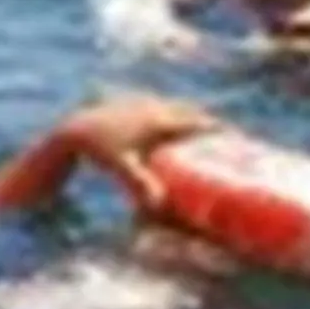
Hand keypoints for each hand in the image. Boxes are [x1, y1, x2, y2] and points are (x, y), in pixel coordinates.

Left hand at [62, 95, 219, 213]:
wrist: (72, 131)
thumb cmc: (99, 150)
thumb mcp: (121, 167)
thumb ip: (140, 184)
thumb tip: (159, 205)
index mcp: (158, 120)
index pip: (196, 122)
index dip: (216, 130)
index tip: (236, 138)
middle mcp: (155, 108)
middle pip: (190, 113)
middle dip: (208, 124)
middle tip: (226, 139)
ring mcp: (144, 103)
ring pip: (176, 108)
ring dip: (191, 119)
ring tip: (204, 135)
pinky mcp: (135, 104)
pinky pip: (162, 108)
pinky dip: (173, 117)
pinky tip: (172, 132)